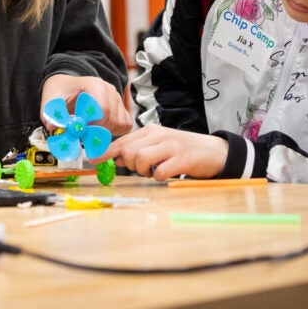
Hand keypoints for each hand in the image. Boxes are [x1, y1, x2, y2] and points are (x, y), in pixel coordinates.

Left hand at [41, 74, 131, 135]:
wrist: (68, 86)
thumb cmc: (62, 91)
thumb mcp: (51, 98)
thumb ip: (51, 112)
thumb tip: (53, 126)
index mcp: (94, 85)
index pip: (103, 108)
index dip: (93, 123)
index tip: (81, 131)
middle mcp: (109, 90)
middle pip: (112, 118)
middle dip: (96, 130)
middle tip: (82, 135)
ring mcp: (116, 99)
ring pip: (118, 123)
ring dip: (103, 132)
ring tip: (88, 130)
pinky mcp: (120, 108)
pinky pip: (124, 125)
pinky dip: (113, 131)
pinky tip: (98, 128)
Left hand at [96, 124, 227, 180]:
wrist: (214, 151)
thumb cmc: (182, 150)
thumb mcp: (159, 145)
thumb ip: (138, 149)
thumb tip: (117, 159)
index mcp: (150, 131)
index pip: (122, 141)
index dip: (106, 152)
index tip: (92, 160)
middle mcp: (159, 135)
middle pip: (129, 151)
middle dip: (130, 165)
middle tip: (142, 169)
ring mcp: (171, 146)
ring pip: (141, 159)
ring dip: (143, 171)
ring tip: (154, 171)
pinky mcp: (183, 159)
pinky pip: (160, 171)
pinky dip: (158, 177)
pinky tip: (166, 174)